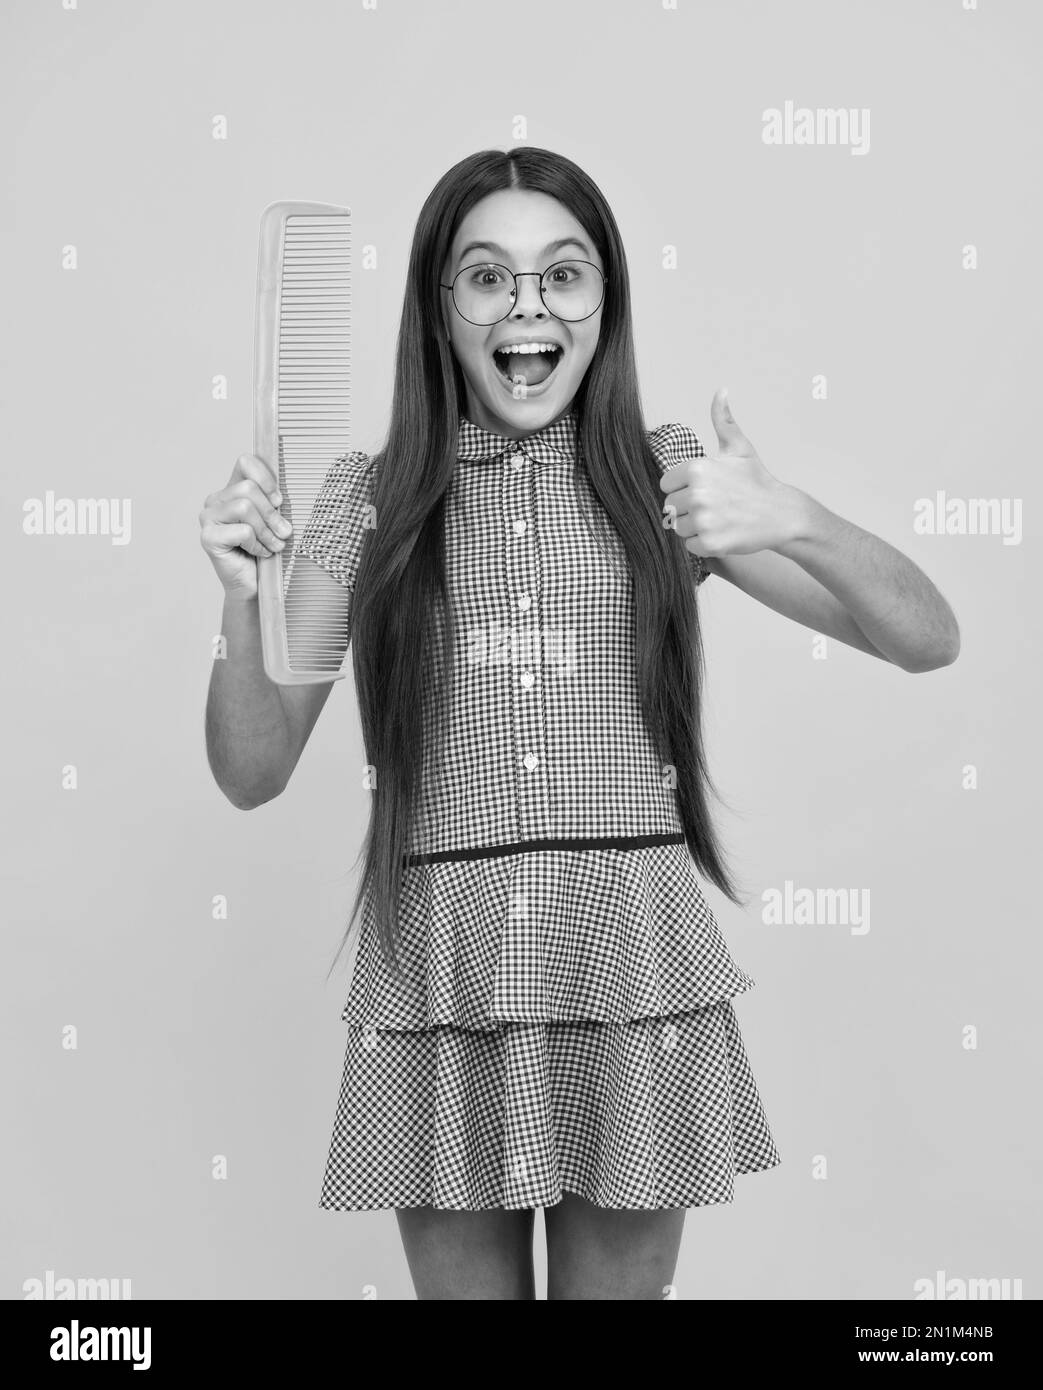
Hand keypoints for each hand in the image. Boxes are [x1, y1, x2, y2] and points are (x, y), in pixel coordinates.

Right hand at [198, 453, 292, 599]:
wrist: (255, 585)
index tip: (278, 500)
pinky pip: (242, 531)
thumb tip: (279, 497)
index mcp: (231, 490)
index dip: (266, 478)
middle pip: (248, 488)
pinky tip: (258, 553)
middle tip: (283, 532)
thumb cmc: (266, 550)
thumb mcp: (274, 520)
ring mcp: (208, 518)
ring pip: (244, 507)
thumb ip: (273, 502)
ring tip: (273, 545)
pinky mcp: (208, 538)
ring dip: (266, 530)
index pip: (245, 462)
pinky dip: (257, 544)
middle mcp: (215, 500)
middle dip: (272, 513)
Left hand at [659, 388, 805, 557]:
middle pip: (671, 506)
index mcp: (697, 468)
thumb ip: (723, 420)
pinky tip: (722, 532)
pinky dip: (703, 543)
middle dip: (688, 508)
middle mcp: (697, 494)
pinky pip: (690, 546)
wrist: (781, 514)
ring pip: (678, 527)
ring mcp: (703, 520)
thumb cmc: (757, 481)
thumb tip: (721, 391)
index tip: (703, 488)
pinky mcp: (710, 543)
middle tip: (714, 505)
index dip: (682, 487)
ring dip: (693, 527)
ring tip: (718, 518)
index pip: (666, 483)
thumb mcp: (740, 448)